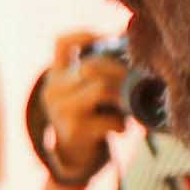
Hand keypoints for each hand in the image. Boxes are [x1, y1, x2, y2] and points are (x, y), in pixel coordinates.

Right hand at [32, 32, 131, 177]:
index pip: (62, 42)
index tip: (108, 41)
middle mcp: (53, 89)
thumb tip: (135, 46)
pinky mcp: (74, 131)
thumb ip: (98, 70)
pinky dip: (122, 124)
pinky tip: (121, 128)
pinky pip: (108, 119)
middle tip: (137, 77)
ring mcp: (61, 110)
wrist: (72, 154)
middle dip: (120, 70)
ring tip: (129, 105)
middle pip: (92, 65)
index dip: (86, 35)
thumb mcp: (84, 89)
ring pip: (101, 88)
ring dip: (123, 96)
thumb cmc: (88, 115)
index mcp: (56, 74)